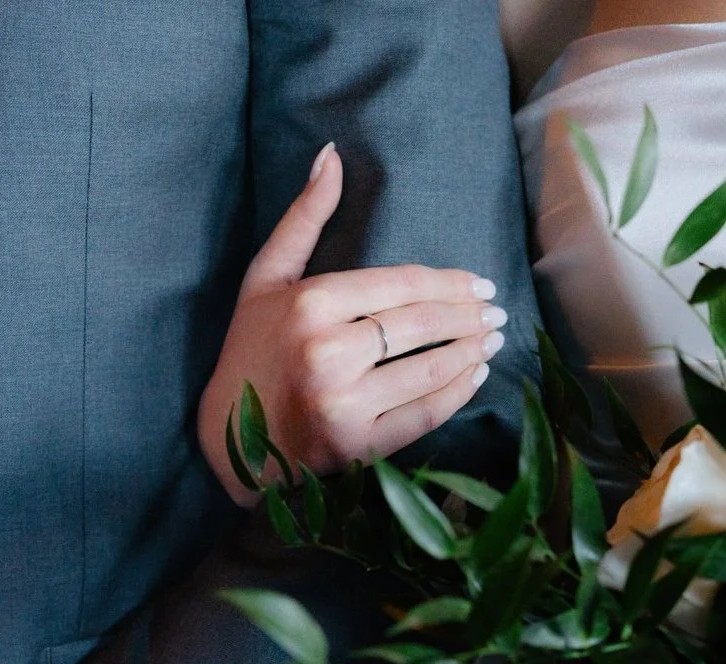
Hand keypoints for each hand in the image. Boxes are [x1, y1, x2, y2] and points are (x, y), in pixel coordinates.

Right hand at [196, 144, 505, 503]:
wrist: (228, 441)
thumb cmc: (251, 350)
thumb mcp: (266, 278)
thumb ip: (303, 217)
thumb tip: (332, 153)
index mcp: (309, 305)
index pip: (400, 284)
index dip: (450, 282)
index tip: (481, 283)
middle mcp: (327, 353)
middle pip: (421, 324)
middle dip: (470, 315)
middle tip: (497, 311)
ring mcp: (343, 404)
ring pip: (430, 369)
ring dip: (472, 352)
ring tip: (493, 340)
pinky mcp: (357, 446)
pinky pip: (425, 414)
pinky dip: (458, 394)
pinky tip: (475, 376)